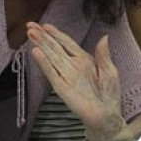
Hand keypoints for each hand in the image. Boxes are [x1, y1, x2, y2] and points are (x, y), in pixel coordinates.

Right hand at [26, 23, 124, 140]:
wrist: (106, 116)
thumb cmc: (109, 94)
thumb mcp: (110, 72)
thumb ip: (104, 55)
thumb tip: (104, 37)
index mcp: (84, 60)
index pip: (67, 44)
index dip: (56, 34)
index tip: (45, 25)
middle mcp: (73, 66)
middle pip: (55, 48)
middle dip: (43, 36)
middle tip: (29, 25)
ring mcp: (67, 77)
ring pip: (52, 57)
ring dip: (41, 44)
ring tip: (30, 33)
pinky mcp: (62, 88)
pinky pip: (52, 74)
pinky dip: (45, 64)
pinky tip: (37, 53)